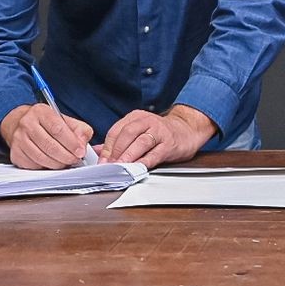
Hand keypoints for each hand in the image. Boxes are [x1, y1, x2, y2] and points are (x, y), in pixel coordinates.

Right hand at [0, 104, 94, 169]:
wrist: (21, 124)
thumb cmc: (46, 123)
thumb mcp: (65, 120)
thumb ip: (79, 130)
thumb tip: (82, 144)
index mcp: (41, 112)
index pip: (58, 129)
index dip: (71, 143)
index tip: (80, 152)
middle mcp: (27, 124)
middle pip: (50, 146)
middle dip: (66, 157)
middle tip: (75, 160)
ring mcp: (19, 139)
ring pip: (42, 158)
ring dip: (58, 164)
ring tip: (65, 162)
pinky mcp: (16, 153)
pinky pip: (34, 166)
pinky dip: (46, 168)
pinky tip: (51, 162)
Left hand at [98, 105, 215, 169]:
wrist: (187, 130)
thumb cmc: (160, 132)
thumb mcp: (138, 131)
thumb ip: (118, 140)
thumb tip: (98, 151)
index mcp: (136, 117)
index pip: (116, 131)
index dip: (106, 147)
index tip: (101, 161)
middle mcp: (147, 121)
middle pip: (126, 134)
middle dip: (115, 151)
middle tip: (109, 165)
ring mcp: (159, 132)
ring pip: (140, 143)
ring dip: (128, 156)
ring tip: (120, 167)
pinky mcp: (169, 144)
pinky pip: (155, 154)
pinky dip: (144, 162)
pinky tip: (137, 168)